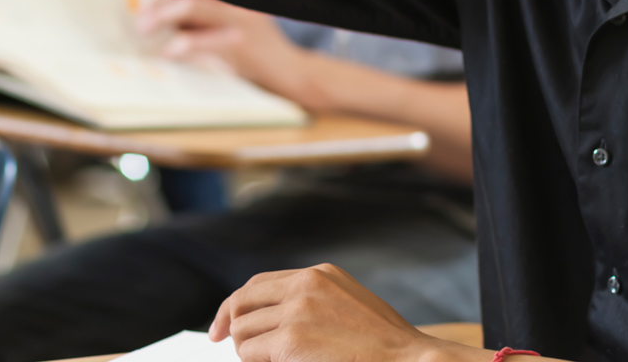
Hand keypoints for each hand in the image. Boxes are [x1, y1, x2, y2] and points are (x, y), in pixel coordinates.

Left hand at [135, 0, 316, 103]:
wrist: (295, 75)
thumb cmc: (259, 56)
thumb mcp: (235, 31)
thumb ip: (206, 22)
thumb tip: (166, 20)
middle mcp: (237, 3)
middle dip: (159, 4)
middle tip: (142, 20)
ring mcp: (240, 21)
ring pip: (193, 6)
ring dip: (164, 16)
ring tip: (146, 29)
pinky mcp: (241, 44)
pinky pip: (204, 39)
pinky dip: (182, 45)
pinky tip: (170, 52)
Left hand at [210, 264, 455, 361]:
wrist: (407, 358)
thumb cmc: (383, 342)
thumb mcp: (348, 302)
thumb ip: (312, 300)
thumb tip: (272, 316)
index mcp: (319, 274)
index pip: (259, 283)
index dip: (235, 303)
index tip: (223, 322)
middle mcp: (305, 285)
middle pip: (242, 301)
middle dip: (227, 323)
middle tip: (219, 341)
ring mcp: (297, 311)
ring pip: (242, 329)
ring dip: (245, 348)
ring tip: (261, 359)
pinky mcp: (292, 341)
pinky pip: (250, 352)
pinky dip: (252, 361)